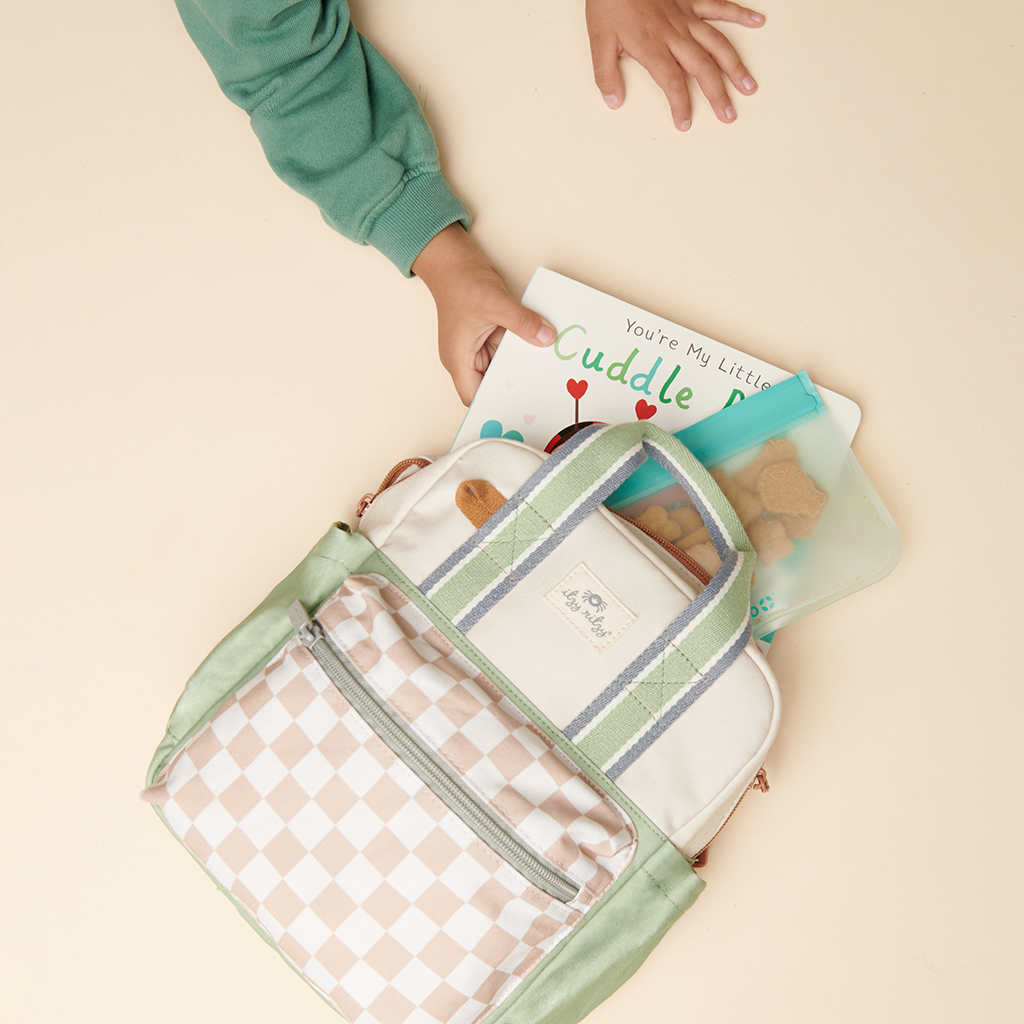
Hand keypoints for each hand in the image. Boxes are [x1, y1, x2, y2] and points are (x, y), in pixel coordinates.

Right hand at [412, 224, 555, 405]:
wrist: (455, 261)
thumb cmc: (461, 283)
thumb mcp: (495, 303)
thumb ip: (522, 323)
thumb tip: (546, 337)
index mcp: (458, 359)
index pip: (473, 396)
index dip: (493, 404)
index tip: (517, 407)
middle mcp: (466, 359)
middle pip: (491, 385)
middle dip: (513, 387)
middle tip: (539, 392)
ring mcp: (478, 349)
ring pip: (502, 368)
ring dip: (520, 367)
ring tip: (544, 372)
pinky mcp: (489, 338)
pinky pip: (507, 351)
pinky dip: (521, 350)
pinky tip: (540, 349)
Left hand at [585, 0, 764, 128]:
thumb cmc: (609, 3)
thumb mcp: (599, 42)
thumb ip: (606, 75)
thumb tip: (614, 100)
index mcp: (652, 47)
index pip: (672, 83)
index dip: (681, 105)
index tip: (685, 122)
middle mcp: (674, 34)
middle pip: (702, 68)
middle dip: (718, 94)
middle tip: (728, 115)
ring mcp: (686, 16)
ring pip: (717, 44)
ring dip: (735, 66)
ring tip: (748, 86)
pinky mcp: (690, 1)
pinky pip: (719, 6)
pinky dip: (739, 15)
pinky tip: (757, 22)